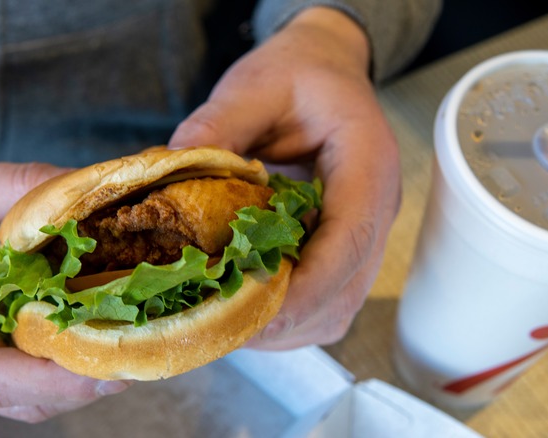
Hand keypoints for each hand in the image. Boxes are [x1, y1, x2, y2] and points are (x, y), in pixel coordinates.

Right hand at [0, 145, 129, 421]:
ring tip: (126, 342)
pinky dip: (58, 357)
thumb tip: (90, 190)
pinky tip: (92, 325)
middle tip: (141, 350)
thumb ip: (19, 188)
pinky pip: (17, 366)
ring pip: (21, 392)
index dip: (58, 379)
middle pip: (17, 398)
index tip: (114, 364)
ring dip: (75, 375)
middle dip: (81, 383)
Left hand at [169, 7, 400, 348]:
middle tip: (220, 323)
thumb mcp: (255, 85)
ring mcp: (367, 232)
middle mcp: (378, 206)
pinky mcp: (348, 248)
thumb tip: (169, 167)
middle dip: (285, 318)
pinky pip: (328, 302)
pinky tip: (246, 305)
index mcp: (367, 162)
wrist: (325, 72)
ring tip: (228, 320)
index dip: (305, 286)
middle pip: (345, 288)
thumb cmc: (298, 74)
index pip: (349, 239)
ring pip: (338, 307)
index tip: (251, 310)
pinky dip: (289, 316)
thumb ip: (218, 124)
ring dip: (286, 326)